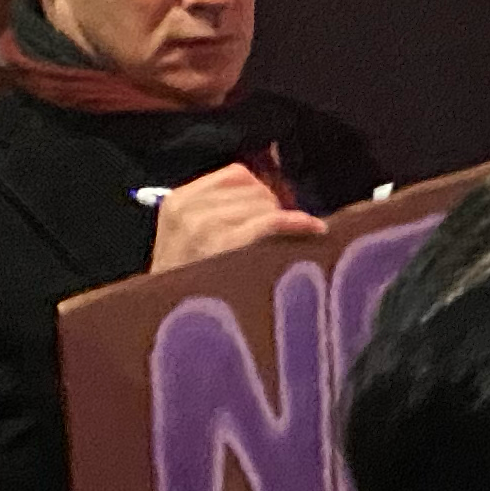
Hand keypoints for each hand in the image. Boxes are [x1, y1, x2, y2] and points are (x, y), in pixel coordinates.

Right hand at [150, 164, 325, 273]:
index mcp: (177, 202)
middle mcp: (188, 209)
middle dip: (272, 210)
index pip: (236, 175)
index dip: (261, 193)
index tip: (271, 212)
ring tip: (274, 251)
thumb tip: (276, 158)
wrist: (174, 332)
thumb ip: (224, 206)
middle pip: (255, 189)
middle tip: (275, 239)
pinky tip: (315, 230)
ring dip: (281, 223)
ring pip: (267, 205)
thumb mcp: (192, 241)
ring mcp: (205, 227)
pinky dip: (298, 223)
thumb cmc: (191, 289)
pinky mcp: (226, 245)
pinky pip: (273, 221)